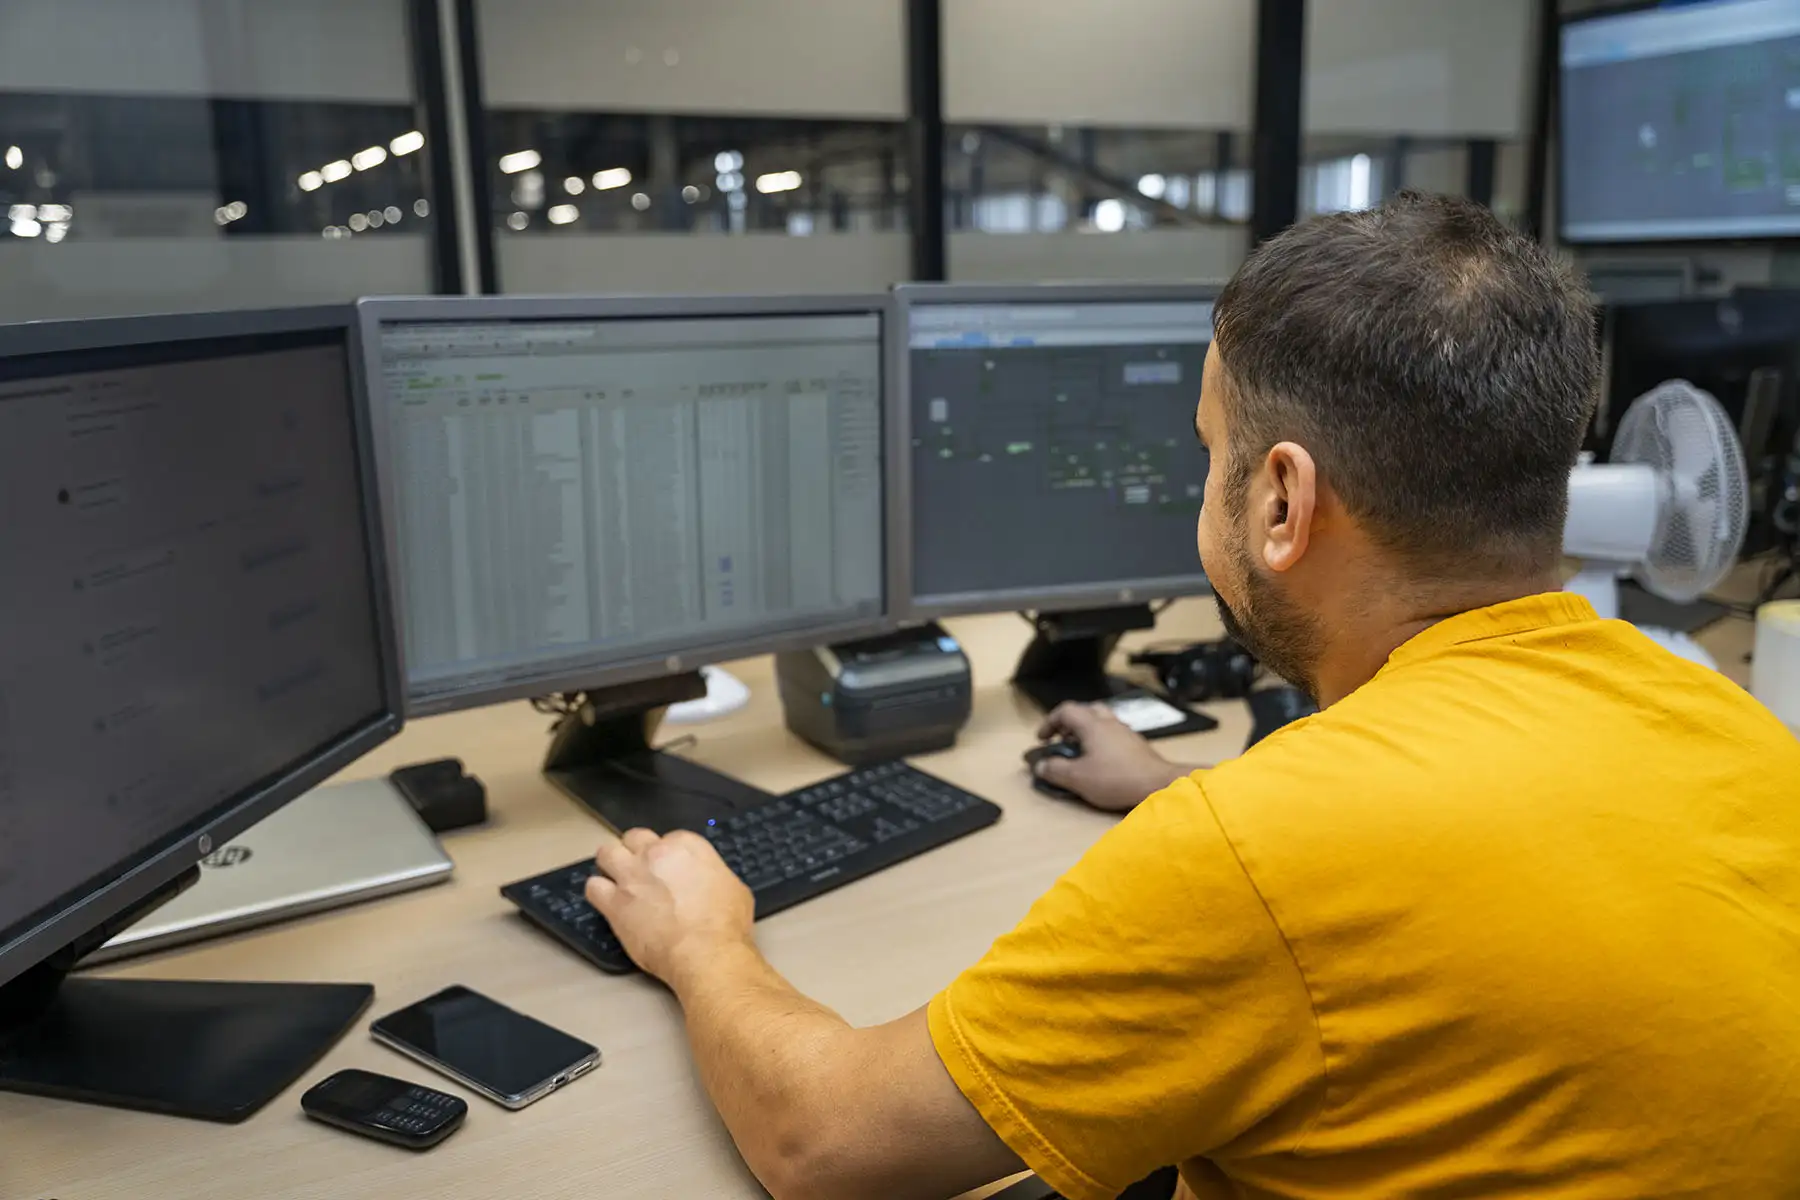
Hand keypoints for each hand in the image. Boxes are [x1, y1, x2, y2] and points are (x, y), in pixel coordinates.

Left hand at [585, 828, 754, 987]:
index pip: (667, 838)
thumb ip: (712, 875)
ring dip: (610, 864)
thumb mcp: (733, 887)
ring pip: (606, 853)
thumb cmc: (723, 925)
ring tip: (616, 879)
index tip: (668, 869)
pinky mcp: (614, 903)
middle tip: (640, 869)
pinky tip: (606, 901)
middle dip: (635, 851)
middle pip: (633, 838)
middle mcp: (655, 854)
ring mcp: (631, 876)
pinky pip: (593, 888)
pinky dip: (598, 892)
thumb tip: (707, 881)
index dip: (666, 855)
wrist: (706, 952)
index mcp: (686, 846)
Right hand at [1033, 702, 1196, 812]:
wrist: (1158, 784)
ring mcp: (1125, 732)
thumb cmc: (1115, 778)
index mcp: (1092, 724)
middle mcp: (1109, 722)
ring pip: (1101, 721)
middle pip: (1085, 710)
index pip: (1065, 710)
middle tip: (1062, 740)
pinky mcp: (1136, 745)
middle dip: (1069, 723)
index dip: (1049, 722)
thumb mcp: (1078, 778)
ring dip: (1086, 732)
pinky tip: (1101, 762)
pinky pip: (1113, 734)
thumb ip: (1056, 770)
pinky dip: (1101, 741)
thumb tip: (1040, 765)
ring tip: (1080, 752)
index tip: (1042, 739)